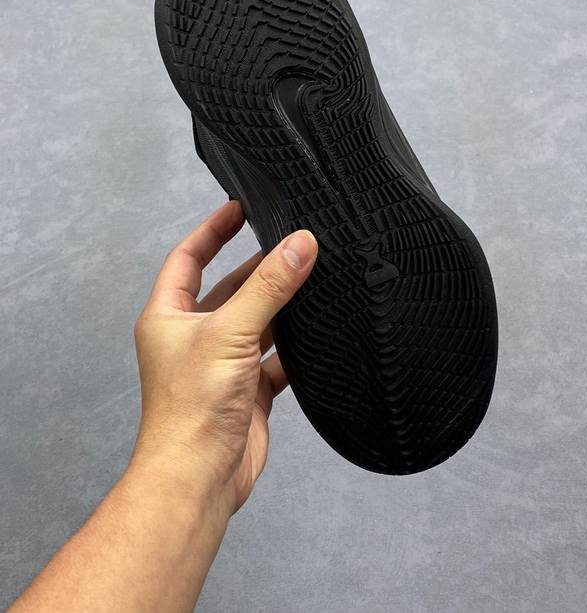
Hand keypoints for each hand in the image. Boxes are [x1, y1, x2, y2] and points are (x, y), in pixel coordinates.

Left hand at [131, 201, 316, 516]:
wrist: (199, 478)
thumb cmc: (191, 409)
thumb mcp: (230, 333)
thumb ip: (268, 287)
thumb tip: (299, 244)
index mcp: (169, 317)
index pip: (188, 258)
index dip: (212, 230)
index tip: (240, 207)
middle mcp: (193, 337)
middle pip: (229, 289)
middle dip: (259, 267)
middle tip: (292, 241)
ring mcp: (223, 364)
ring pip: (257, 322)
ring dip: (281, 305)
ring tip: (312, 276)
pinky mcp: (248, 390)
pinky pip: (276, 358)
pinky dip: (295, 346)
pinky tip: (318, 331)